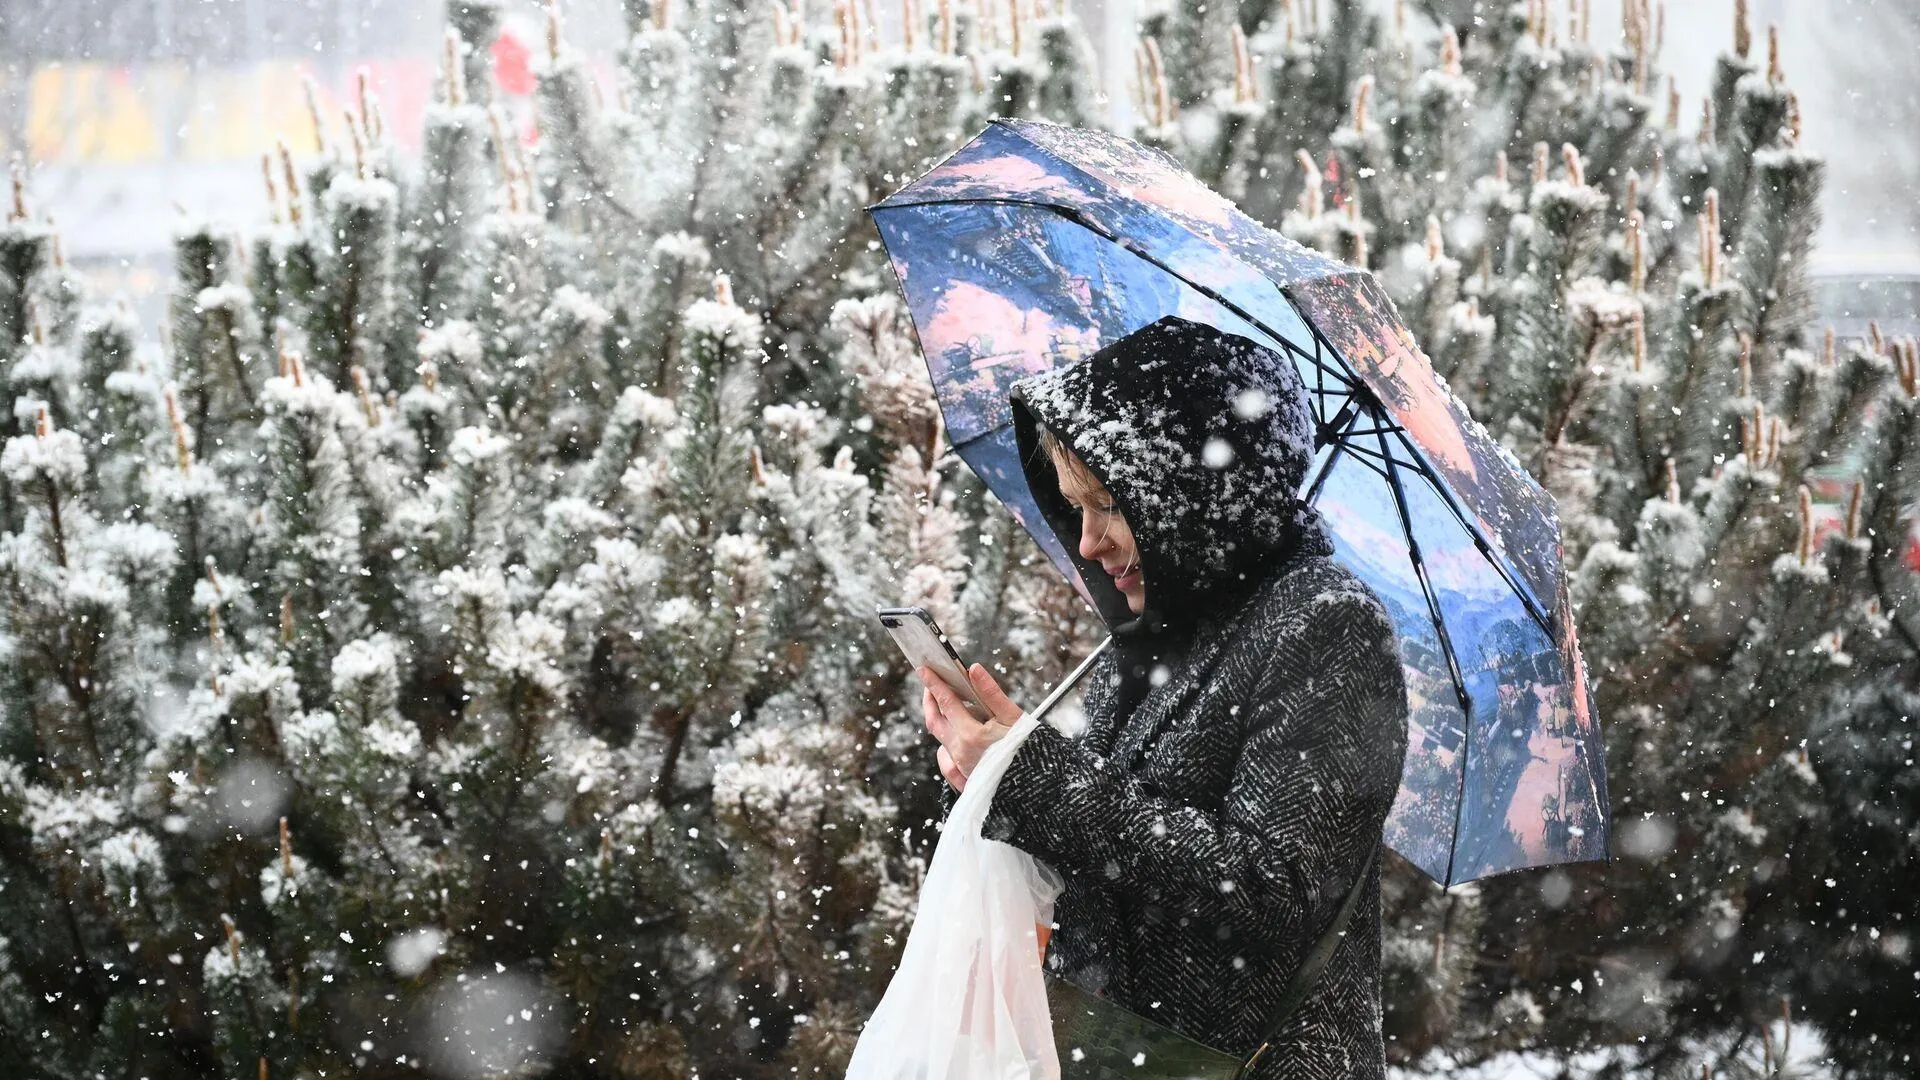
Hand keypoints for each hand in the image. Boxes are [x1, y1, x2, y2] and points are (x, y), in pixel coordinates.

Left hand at [921, 663, 1024, 794]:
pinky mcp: (964, 781)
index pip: (946, 702)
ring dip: (941, 723)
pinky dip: (946, 748)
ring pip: (940, 741)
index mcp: (971, 735)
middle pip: (934, 721)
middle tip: (931, 686)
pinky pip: (946, 762)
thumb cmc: (1030, 753)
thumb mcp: (1014, 718)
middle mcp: (960, 752)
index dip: (933, 684)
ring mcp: (961, 768)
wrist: (1038, 790)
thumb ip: (991, 693)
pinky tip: (956, 742)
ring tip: (951, 711)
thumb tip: (974, 670)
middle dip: (929, 701)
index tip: (924, 670)